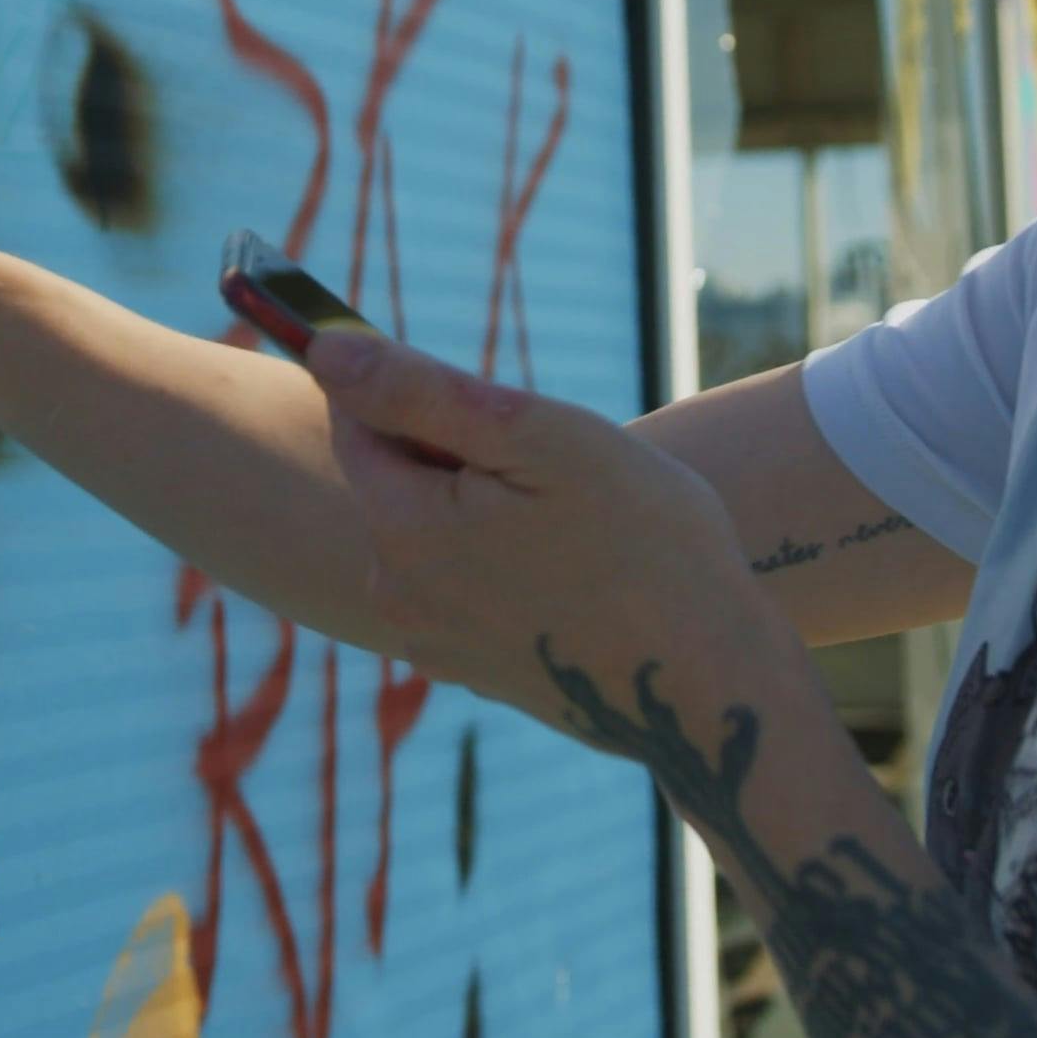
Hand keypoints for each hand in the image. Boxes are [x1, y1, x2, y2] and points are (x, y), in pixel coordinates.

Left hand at [304, 330, 772, 741]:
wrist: (712, 686)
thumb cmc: (644, 544)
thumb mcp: (537, 438)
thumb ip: (421, 392)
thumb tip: (323, 351)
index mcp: (402, 530)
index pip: (359, 422)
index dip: (417, 389)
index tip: (487, 398)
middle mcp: (398, 597)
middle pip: (401, 482)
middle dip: (462, 457)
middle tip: (557, 474)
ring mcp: (435, 646)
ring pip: (438, 536)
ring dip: (487, 513)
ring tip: (577, 530)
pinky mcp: (476, 674)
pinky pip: (469, 589)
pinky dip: (507, 568)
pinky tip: (578, 579)